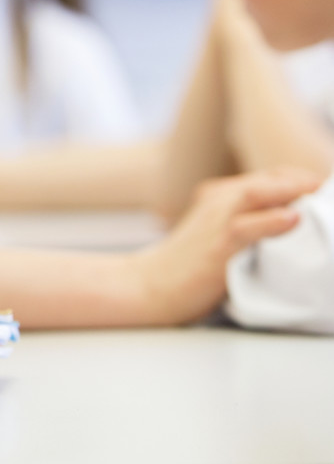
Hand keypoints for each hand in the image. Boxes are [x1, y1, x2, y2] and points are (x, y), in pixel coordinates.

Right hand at [131, 170, 321, 324]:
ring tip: (321, 193)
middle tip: (332, 190)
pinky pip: (244, 226)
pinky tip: (292, 219)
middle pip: (270, 179)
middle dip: (306, 181)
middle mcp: (218, 201)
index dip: (303, 180)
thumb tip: (294, 228)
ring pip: (257, 192)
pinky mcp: (215, 246)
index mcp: (220, 196)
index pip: (271, 177)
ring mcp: (214, 221)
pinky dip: (270, 221)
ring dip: (293, 190)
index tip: (327, 191)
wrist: (148, 286)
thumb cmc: (185, 268)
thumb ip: (250, 226)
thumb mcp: (218, 236)